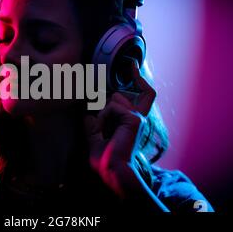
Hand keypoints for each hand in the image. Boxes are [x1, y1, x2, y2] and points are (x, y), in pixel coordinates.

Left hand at [84, 62, 155, 198]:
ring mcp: (138, 117)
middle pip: (145, 90)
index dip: (140, 80)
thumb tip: (87, 114)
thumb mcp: (94, 135)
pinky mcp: (134, 119)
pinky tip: (105, 131)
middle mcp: (139, 118)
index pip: (143, 97)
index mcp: (132, 122)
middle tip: (123, 80)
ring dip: (103, 112)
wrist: (110, 168)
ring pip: (116, 98)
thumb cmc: (104, 156)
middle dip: (133, 79)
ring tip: (103, 129)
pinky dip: (103, 117)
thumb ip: (93, 123)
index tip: (133, 66)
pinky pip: (111, 107)